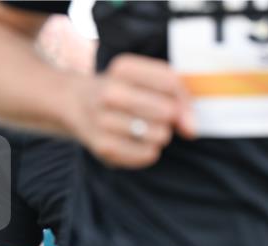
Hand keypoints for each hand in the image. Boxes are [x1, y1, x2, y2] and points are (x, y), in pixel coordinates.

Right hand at [72, 54, 196, 168]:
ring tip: (145, 129)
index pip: (171, 82)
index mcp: (123, 68)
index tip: (183, 108)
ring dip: (159, 135)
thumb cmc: (123, 90)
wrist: (76, 104)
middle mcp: (109, 92)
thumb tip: (191, 128)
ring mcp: (102, 121)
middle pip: (167, 111)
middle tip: (156, 117)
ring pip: (159, 135)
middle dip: (170, 118)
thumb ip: (176, 94)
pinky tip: (137, 142)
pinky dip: (149, 151)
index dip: (185, 99)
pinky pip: (147, 155)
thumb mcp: (145, 77)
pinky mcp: (102, 147)